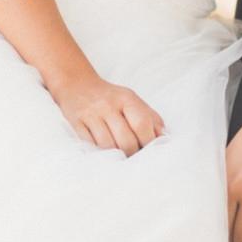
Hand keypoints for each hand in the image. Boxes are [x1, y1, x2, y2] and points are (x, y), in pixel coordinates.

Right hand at [50, 73, 166, 156]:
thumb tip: (164, 138)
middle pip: (125, 140)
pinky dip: (99, 153)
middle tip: (133, 157)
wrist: (77, 84)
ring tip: (119, 157)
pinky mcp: (76, 123)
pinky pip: (90, 145)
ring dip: (115, 157)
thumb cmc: (110, 97)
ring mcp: (91, 115)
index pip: (142, 124)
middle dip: (132, 153)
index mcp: (126, 99)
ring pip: (107, 146)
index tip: (149, 151)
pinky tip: (104, 153)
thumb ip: (150, 117)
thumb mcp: (132, 100)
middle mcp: (108, 106)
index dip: (148, 142)